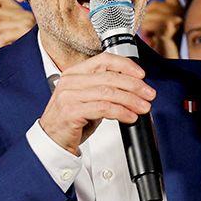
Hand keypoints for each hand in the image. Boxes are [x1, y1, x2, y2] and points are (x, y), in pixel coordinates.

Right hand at [39, 52, 155, 154]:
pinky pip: (103, 109)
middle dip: (134, 86)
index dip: (126, 65)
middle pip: (109, 77)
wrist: (52, 141)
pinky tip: (130, 117)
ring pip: (108, 93)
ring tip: (143, 107)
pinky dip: (121, 112)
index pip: (104, 60)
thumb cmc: (71, 120)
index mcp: (75, 72)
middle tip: (148, 94)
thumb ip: (104, 89)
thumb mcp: (88, 99)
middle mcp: (71, 81)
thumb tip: (133, 88)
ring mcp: (69, 96)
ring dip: (131, 100)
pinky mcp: (71, 112)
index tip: (141, 75)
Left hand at [139, 0, 182, 58]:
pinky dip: (147, 30)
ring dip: (145, 24)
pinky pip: (151, 25)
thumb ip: (155, 12)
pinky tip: (150, 37)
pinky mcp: (169, 31)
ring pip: (150, 14)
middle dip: (146, 14)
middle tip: (146, 28)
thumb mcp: (159, 22)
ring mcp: (176, 22)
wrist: (169, 58)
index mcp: (179, 8)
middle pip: (155, 4)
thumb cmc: (162, 41)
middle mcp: (180, 13)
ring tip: (149, 35)